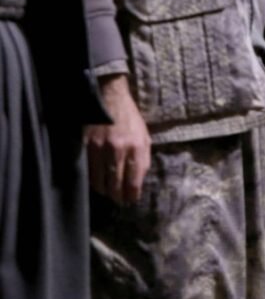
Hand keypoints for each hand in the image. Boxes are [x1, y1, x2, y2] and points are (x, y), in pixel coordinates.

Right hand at [85, 74, 150, 204]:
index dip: (131, 195)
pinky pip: (88, 171)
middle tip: (118, 199)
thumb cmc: (130, 119)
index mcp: (136, 147)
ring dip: (104, 190)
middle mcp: (119, 149)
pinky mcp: (86, 146)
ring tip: (107, 191)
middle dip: (117, 196)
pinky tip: (96, 180)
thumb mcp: (144, 136)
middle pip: (116, 185)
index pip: (134, 181)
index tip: (130, 200)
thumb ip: (143, 159)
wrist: (111, 97)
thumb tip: (139, 181)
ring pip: (100, 182)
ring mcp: (100, 148)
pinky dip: (92, 179)